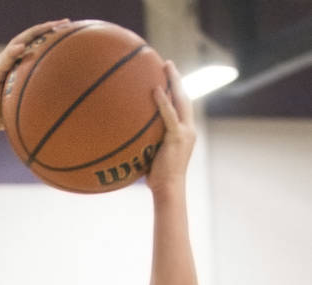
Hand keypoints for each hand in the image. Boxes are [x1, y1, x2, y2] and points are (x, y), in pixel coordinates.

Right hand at [0, 20, 69, 130]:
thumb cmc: (4, 117)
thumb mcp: (26, 106)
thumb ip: (38, 101)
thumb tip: (60, 108)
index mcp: (19, 64)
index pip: (37, 44)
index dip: (51, 36)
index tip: (69, 30)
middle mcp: (11, 59)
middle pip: (31, 37)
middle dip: (48, 28)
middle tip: (66, 22)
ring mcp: (2, 63)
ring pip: (19, 42)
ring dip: (34, 33)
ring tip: (49, 27)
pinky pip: (5, 60)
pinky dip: (13, 52)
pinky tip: (22, 48)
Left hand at [146, 60, 195, 192]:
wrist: (168, 190)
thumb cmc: (157, 179)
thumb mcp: (152, 157)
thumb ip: (146, 144)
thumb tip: (126, 138)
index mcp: (185, 133)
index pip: (182, 107)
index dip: (177, 91)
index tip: (169, 77)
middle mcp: (189, 130)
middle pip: (185, 98)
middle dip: (177, 80)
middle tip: (168, 64)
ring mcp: (185, 133)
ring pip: (182, 101)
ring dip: (174, 82)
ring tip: (165, 66)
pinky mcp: (178, 137)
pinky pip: (170, 115)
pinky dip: (163, 102)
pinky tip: (155, 89)